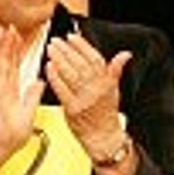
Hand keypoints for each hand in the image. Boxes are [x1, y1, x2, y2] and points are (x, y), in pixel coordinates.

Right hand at [0, 26, 43, 174]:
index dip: (18, 51)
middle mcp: (1, 86)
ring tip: (0, 30)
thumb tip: (39, 82)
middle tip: (11, 28)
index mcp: (12, 90)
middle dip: (7, 43)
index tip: (21, 39)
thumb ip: (33, 95)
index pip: (15, 65)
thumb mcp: (30, 111)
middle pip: (4, 59)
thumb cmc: (13, 134)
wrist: (2, 143)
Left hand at [45, 33, 131, 159]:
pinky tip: (48, 67)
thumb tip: (125, 54)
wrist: (103, 137)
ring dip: (59, 60)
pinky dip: (54, 77)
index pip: (95, 59)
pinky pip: (62, 90)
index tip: (72, 37)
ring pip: (71, 75)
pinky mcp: (72, 110)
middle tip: (56, 40)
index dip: (82, 46)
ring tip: (51, 50)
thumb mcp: (114, 90)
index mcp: (107, 83)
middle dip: (67, 50)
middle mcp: (96, 90)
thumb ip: (115, 70)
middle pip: (81, 64)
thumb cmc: (106, 114)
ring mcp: (84, 100)